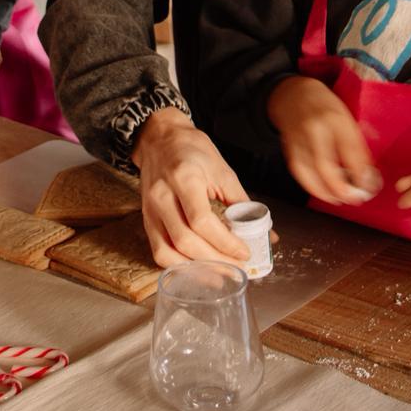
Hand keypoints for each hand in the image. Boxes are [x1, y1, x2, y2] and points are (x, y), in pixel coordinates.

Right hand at [132, 108, 250, 267]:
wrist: (159, 137)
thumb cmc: (192, 149)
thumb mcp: (221, 169)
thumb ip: (241, 203)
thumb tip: (264, 232)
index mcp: (184, 177)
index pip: (202, 220)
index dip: (225, 242)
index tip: (244, 252)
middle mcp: (162, 195)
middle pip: (185, 240)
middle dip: (215, 260)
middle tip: (237, 267)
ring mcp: (150, 209)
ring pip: (168, 251)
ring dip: (196, 268)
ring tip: (219, 273)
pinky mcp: (146, 218)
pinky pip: (158, 250)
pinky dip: (177, 265)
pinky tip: (196, 268)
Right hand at [267, 75, 379, 205]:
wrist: (292, 94)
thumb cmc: (324, 106)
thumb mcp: (346, 117)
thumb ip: (356, 143)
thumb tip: (369, 174)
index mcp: (334, 116)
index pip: (348, 146)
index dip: (359, 170)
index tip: (369, 186)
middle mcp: (314, 127)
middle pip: (324, 162)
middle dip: (340, 186)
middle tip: (354, 199)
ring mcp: (298, 138)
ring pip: (309, 170)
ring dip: (326, 191)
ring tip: (340, 199)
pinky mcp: (289, 147)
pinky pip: (299, 171)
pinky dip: (311, 186)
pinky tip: (323, 192)